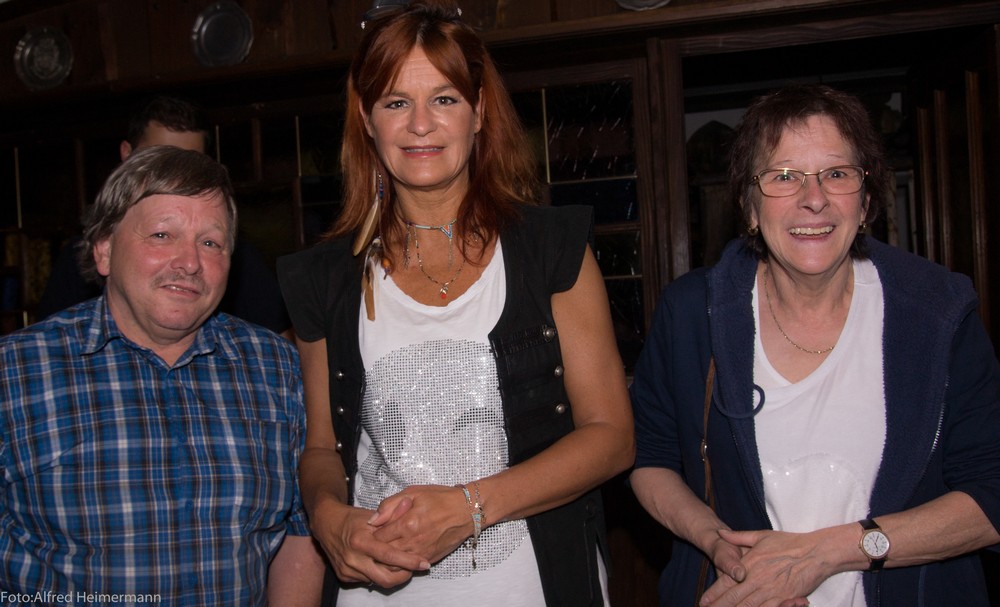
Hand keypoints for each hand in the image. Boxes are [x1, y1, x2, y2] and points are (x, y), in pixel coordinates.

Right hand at [309, 495, 429, 587]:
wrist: (326, 524)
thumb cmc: (352, 518)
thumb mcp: (372, 514)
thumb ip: (392, 514)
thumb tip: (410, 506)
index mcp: (361, 541)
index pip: (389, 556)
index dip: (409, 561)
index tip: (424, 563)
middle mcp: (353, 558)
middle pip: (385, 578)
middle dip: (404, 576)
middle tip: (416, 568)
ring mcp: (347, 570)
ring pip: (377, 581)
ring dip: (392, 575)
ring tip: (403, 565)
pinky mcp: (344, 576)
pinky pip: (367, 580)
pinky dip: (378, 574)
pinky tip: (384, 565)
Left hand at [371, 485, 474, 564]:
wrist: (466, 511)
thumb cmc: (440, 498)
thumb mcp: (413, 493)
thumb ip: (389, 505)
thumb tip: (372, 520)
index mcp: (407, 523)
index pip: (378, 537)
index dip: (373, 534)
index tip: (375, 530)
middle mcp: (413, 541)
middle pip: (384, 553)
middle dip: (378, 548)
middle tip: (378, 541)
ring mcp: (422, 552)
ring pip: (395, 564)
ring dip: (388, 558)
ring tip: (388, 548)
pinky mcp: (429, 559)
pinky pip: (409, 567)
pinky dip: (402, 563)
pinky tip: (402, 553)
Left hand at [699, 529, 823, 606]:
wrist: (816, 553)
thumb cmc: (789, 543)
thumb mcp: (761, 536)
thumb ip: (738, 537)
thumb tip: (720, 533)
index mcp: (750, 564)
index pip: (727, 582)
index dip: (714, 594)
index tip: (703, 601)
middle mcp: (758, 579)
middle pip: (734, 599)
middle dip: (720, 606)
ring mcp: (771, 591)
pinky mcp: (784, 600)